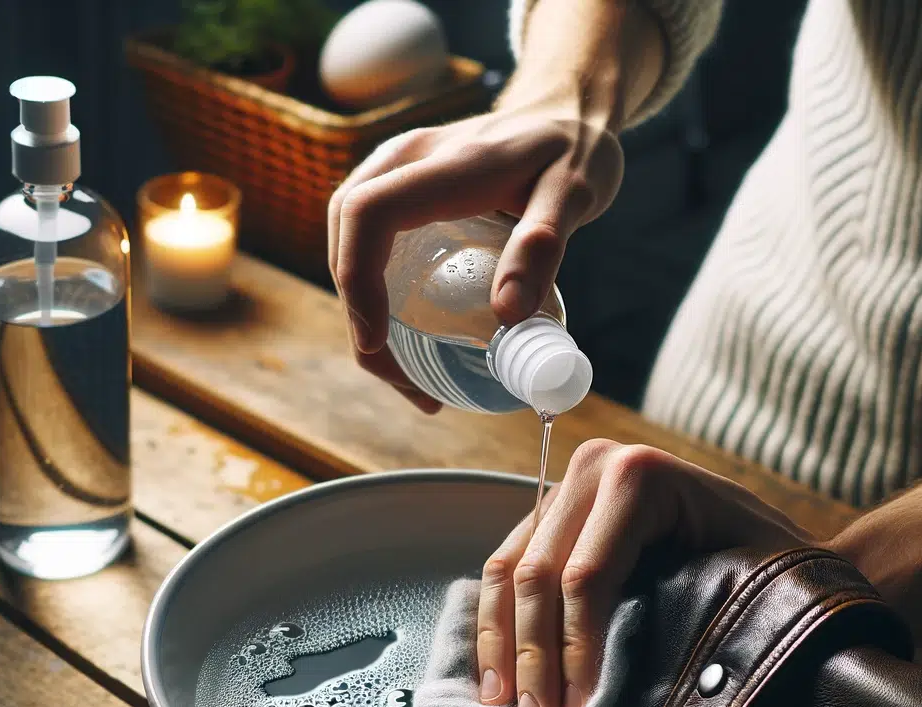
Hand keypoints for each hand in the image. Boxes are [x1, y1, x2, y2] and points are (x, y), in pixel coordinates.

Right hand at [327, 99, 623, 410]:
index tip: (376, 343)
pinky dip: (375, 291)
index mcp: (444, 165)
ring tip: (404, 375)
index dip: (358, 280)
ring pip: (350, 241)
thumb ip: (542, 247)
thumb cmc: (574, 149)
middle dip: (358, 315)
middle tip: (404, 381)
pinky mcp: (401, 187)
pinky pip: (369, 239)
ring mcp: (397, 170)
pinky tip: (406, 336)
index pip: (369, 215)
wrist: (565, 109)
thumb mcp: (574, 195)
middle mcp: (405, 160)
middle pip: (347, 235)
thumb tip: (506, 316)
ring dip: (362, 310)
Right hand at [476, 440, 811, 706]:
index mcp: (640, 476)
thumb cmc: (773, 561)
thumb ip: (719, 605)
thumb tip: (675, 680)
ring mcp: (566, 488)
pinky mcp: (551, 513)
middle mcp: (593, 469)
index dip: (576, 652)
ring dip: (502, 645)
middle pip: (538, 576)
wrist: (765, 530)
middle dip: (535, 657)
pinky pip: (505, 567)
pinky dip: (497, 623)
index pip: (586, 578)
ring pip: (508, 572)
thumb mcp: (760, 573)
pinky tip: (498, 674)